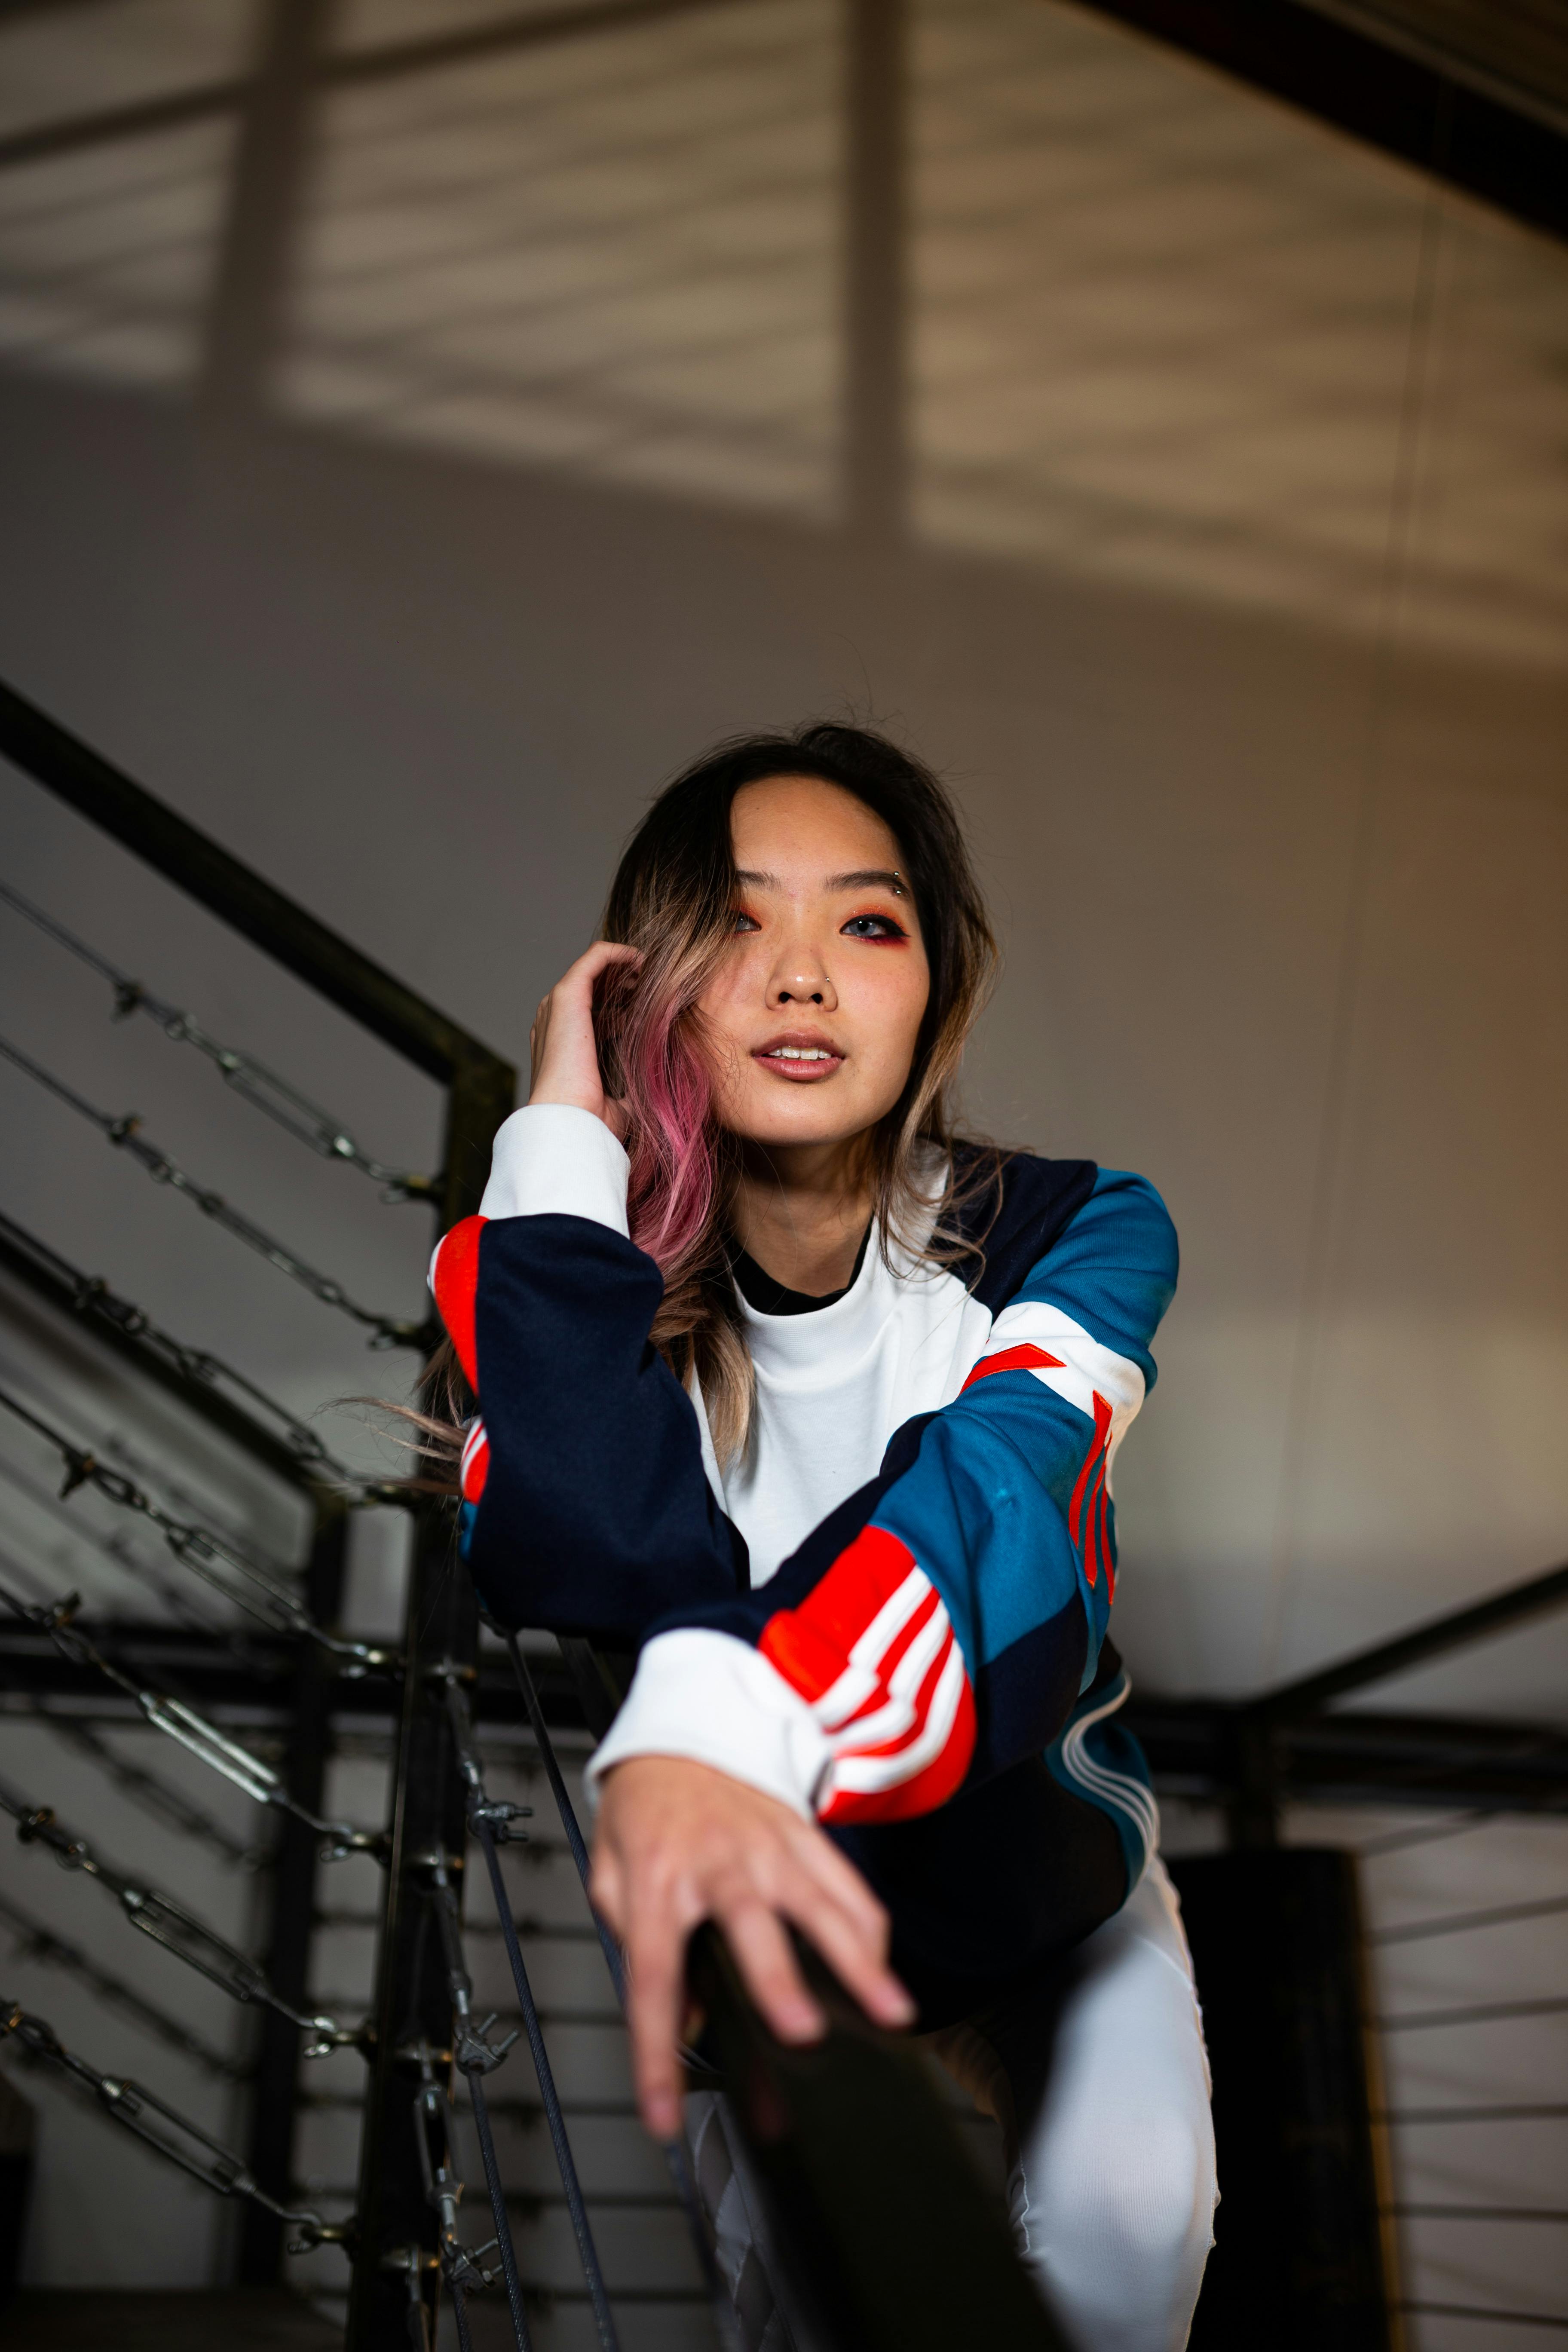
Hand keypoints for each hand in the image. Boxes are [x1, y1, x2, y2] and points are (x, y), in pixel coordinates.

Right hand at [528, 941, 639, 1137]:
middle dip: (626, 983)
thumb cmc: (592, 1121)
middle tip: (657, 989)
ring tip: (654, 973)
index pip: (593, 1014)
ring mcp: (557, 1006)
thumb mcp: (617, 1105)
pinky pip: (595, 957)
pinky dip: (621, 953)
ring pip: (595, 969)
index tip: (654, 1010)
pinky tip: (644, 961)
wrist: (571, 1122)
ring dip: (625, 966)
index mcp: (562, 1045)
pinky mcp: (567, 995)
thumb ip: (629, 1095)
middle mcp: (555, 1022)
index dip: (625, 1006)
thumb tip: (652, 1094)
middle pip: (593, 987)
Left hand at [590, 1755, 915, 2138]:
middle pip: (751, 1928)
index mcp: (657, 1882)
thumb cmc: (644, 1811)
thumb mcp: (610, 1874)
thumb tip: (683, 2020)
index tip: (663, 2119)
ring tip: (891, 2013)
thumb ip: (634, 1943)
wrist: (679, 1729)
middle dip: (778, 1982)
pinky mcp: (805, 1834)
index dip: (656, 2055)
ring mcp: (769, 1847)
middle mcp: (717, 1864)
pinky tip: (885, 1970)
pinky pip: (846, 1882)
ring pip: (820, 1905)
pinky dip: (869, 1927)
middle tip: (802, 2034)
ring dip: (858, 1962)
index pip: (652, 1979)